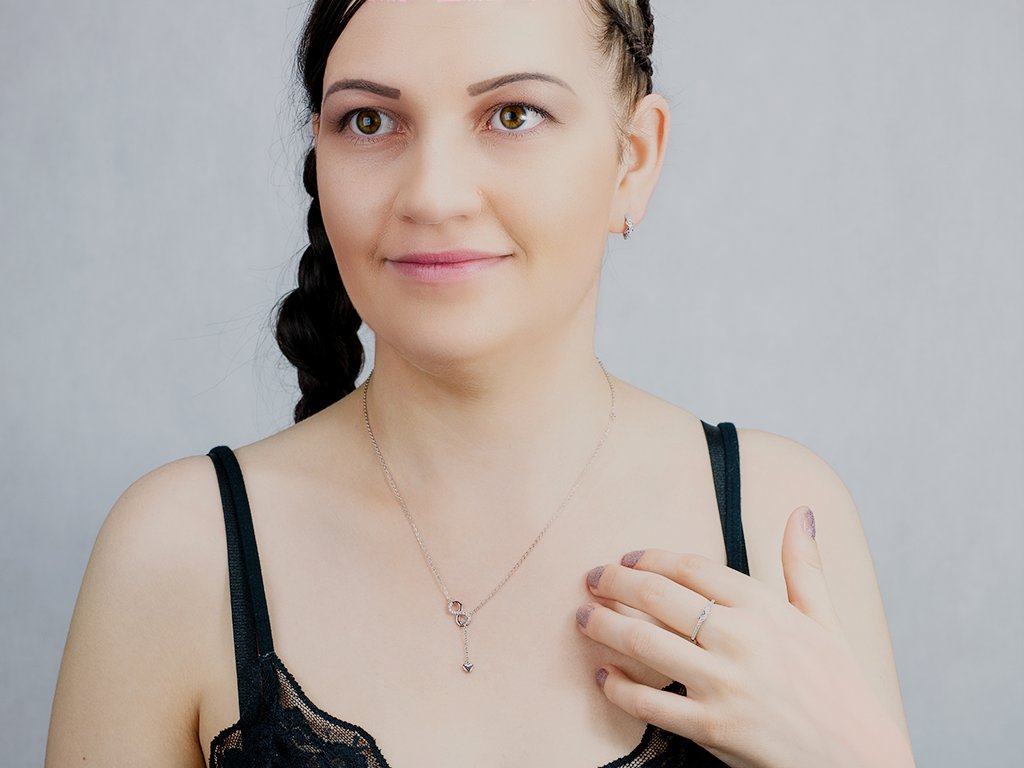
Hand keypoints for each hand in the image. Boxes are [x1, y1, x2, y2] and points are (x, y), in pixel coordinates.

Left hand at [574, 506, 914, 767]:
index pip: (690, 567)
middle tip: (591, 579)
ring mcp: (723, 684)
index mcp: (764, 607)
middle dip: (614, 582)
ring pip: (643, 643)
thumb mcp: (824, 619)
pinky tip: (602, 675)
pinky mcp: (711, 728)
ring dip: (603, 626)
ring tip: (583, 618)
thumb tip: (800, 512)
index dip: (649, 558)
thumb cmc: (839, 686)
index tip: (626, 558)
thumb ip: (803, 565)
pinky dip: (618, 687)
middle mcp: (739, 639)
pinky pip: (648, 702)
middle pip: (657, 596)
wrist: (857, 758)